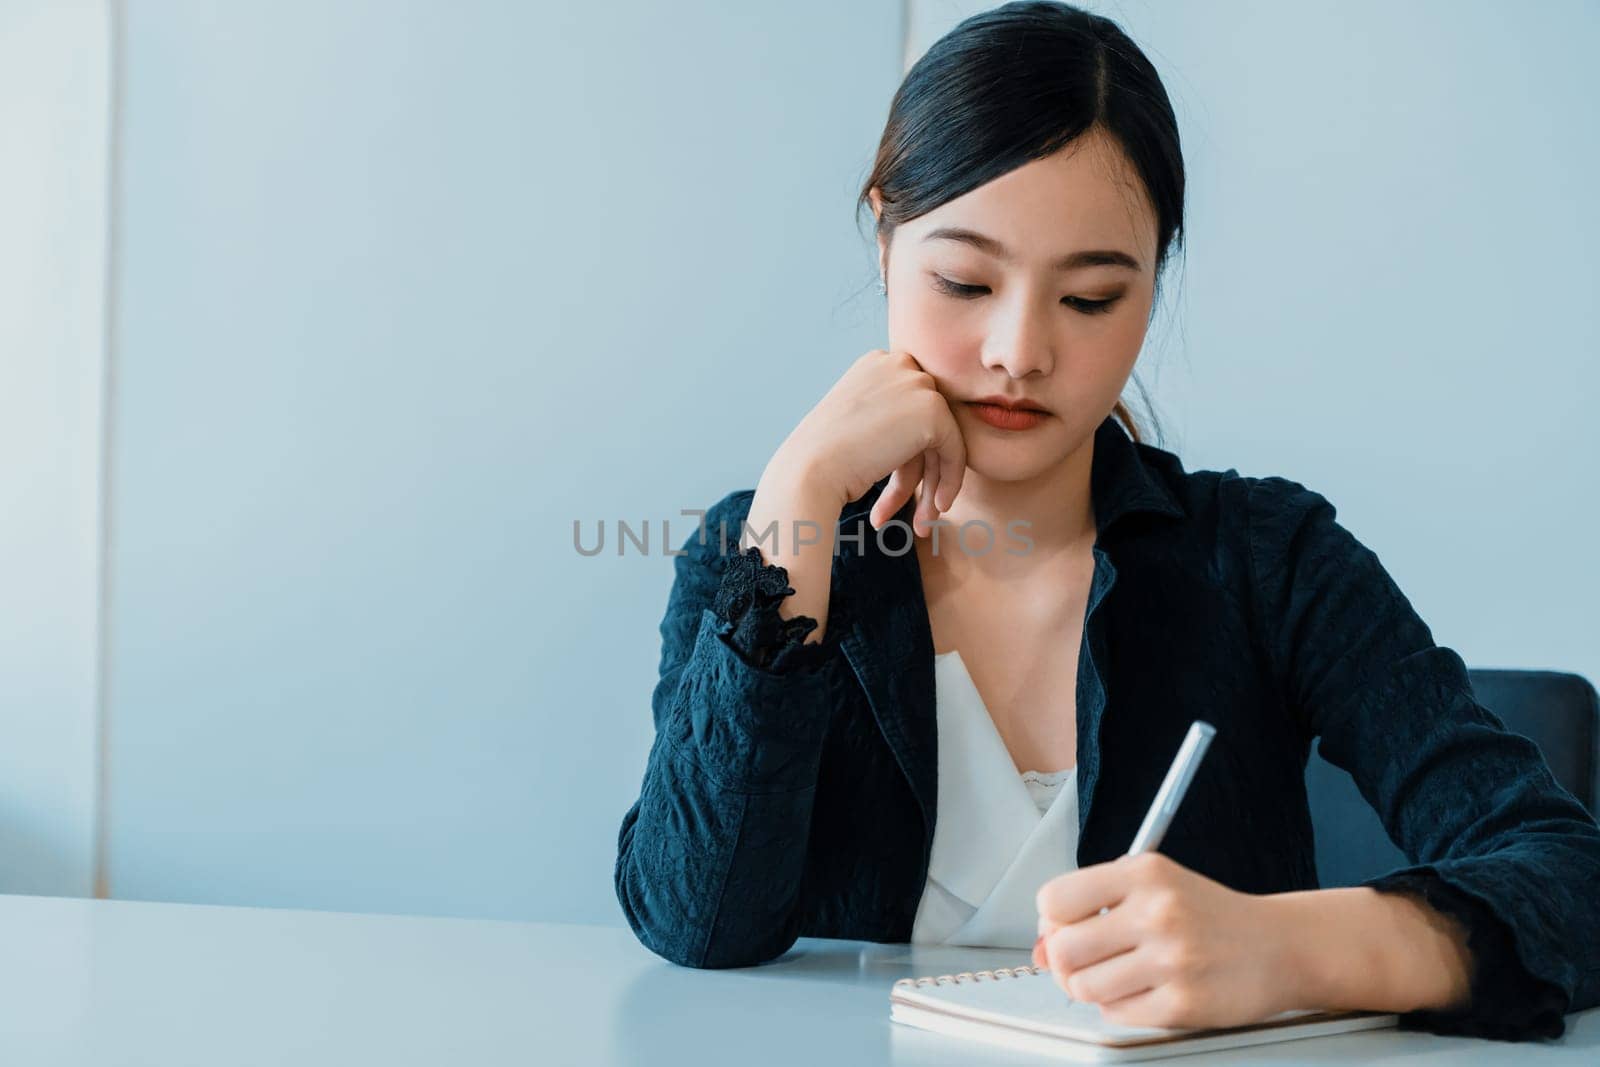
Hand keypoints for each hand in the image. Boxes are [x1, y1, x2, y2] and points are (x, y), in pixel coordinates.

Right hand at [769, 349, 966, 535]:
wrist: (809, 470)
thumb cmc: (824, 458)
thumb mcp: (858, 425)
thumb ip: (892, 422)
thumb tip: (926, 443)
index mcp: (877, 362)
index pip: (909, 408)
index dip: (908, 453)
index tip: (900, 489)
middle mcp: (897, 363)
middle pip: (927, 423)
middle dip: (922, 471)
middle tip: (918, 512)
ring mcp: (915, 382)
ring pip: (943, 438)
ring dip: (933, 483)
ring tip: (923, 523)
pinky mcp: (932, 408)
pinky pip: (955, 449)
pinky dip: (950, 481)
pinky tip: (938, 508)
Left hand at [1031, 853, 1298, 1029]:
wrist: (1277, 947)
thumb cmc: (1207, 916)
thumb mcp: (1153, 888)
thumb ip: (1094, 906)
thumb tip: (1038, 946)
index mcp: (1143, 873)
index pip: (1055, 899)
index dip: (1051, 919)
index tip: (1063, 925)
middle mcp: (1157, 913)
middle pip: (1063, 949)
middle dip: (1064, 959)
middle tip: (1084, 958)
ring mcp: (1172, 960)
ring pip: (1084, 986)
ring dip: (1092, 987)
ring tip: (1119, 975)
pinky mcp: (1183, 1003)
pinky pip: (1116, 1014)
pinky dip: (1120, 1007)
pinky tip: (1144, 990)